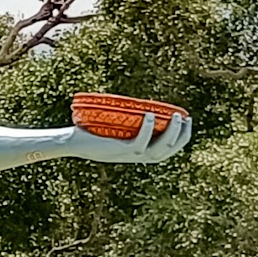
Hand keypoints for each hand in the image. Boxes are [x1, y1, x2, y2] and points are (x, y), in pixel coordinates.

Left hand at [70, 111, 191, 164]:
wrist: (70, 142)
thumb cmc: (89, 131)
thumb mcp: (113, 126)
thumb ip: (127, 118)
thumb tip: (137, 99)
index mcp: (137, 152)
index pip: (166, 151)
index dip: (180, 138)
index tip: (187, 121)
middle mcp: (134, 157)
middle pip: (167, 152)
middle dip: (181, 137)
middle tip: (186, 119)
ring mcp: (127, 155)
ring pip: (157, 150)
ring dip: (170, 133)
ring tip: (175, 116)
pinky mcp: (117, 150)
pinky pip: (138, 143)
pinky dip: (146, 130)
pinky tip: (149, 115)